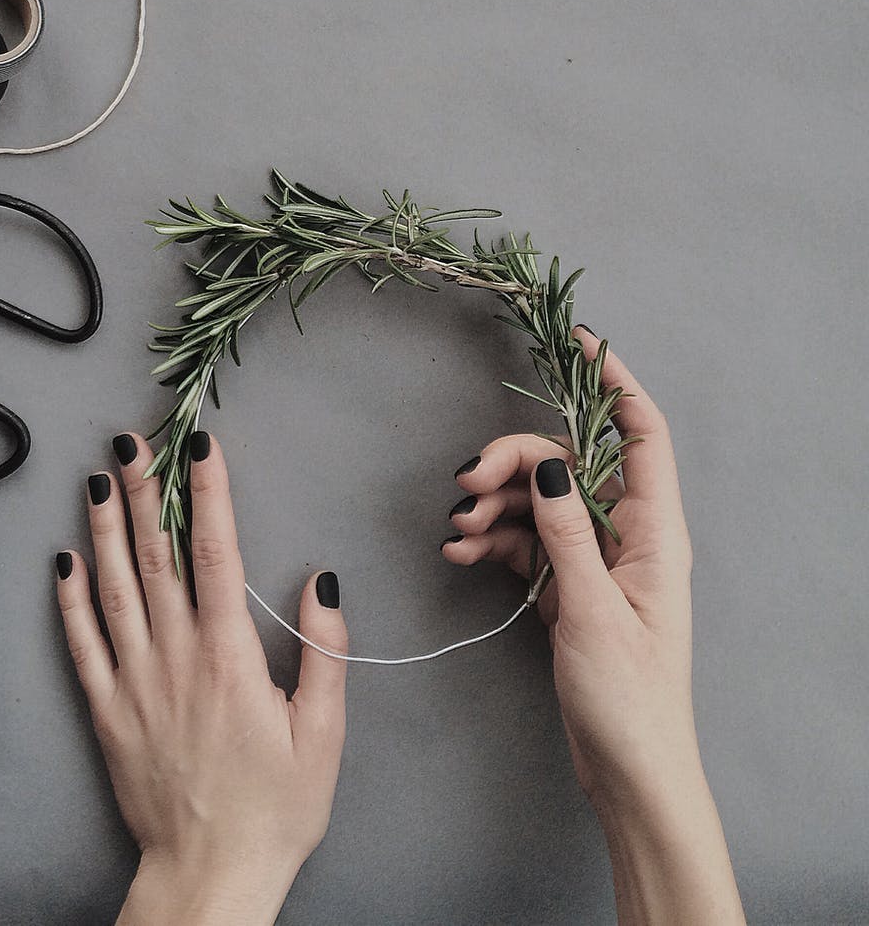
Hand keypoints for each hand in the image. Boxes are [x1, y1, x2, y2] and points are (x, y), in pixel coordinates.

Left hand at [55, 429, 346, 925]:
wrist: (210, 877)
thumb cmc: (275, 809)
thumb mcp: (323, 734)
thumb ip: (324, 651)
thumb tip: (319, 580)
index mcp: (229, 655)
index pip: (216, 552)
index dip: (208, 493)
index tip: (201, 446)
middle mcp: (175, 656)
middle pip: (156, 555)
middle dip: (145, 490)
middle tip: (132, 439)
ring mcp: (134, 681)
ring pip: (114, 587)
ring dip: (104, 528)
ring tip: (97, 477)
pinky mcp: (106, 711)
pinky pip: (81, 644)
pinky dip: (70, 599)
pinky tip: (64, 560)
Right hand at [445, 327, 744, 925]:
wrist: (629, 774)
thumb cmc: (630, 700)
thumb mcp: (594, 612)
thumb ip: (568, 533)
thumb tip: (546, 463)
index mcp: (654, 533)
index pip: (642, 434)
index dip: (615, 381)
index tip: (578, 340)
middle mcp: (626, 536)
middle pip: (567, 464)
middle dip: (513, 461)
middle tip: (466, 484)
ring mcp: (594, 560)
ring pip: (538, 501)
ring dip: (493, 507)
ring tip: (457, 531)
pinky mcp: (567, 587)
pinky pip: (525, 541)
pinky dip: (492, 541)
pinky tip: (461, 553)